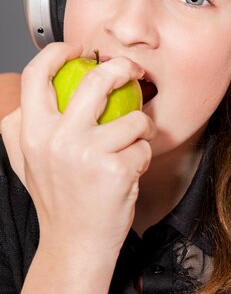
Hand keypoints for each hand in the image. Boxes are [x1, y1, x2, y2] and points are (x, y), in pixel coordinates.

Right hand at [14, 42, 154, 259]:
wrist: (75, 244)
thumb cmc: (59, 201)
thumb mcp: (27, 162)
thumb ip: (23, 128)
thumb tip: (33, 92)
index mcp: (30, 132)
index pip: (37, 75)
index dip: (58, 52)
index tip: (78, 49)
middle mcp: (55, 139)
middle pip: (95, 81)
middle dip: (122, 68)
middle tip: (133, 72)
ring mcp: (86, 153)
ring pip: (132, 117)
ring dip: (142, 126)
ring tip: (135, 140)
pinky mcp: (116, 169)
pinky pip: (143, 146)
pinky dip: (143, 155)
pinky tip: (131, 170)